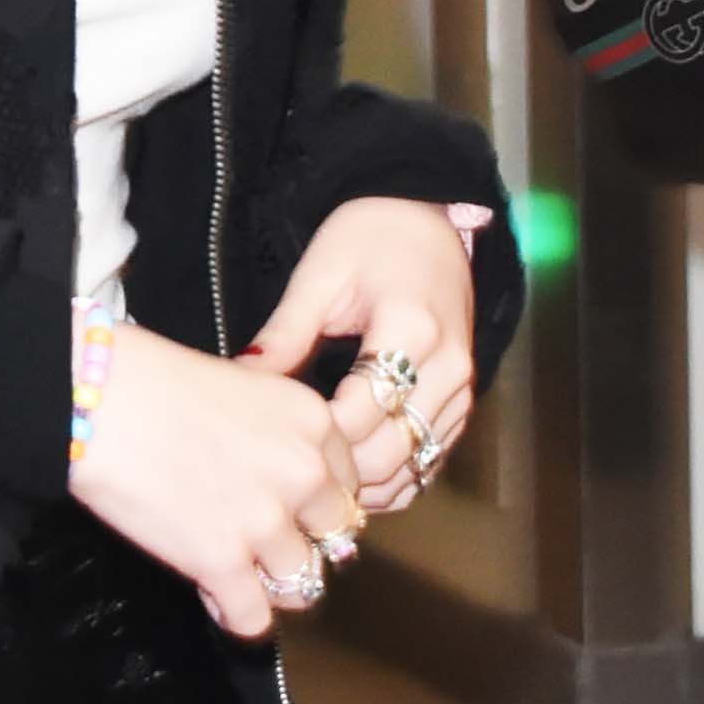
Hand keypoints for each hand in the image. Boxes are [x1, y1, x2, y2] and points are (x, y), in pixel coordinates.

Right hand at [67, 318, 366, 638]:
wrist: (97, 397)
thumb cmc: (152, 380)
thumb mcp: (244, 386)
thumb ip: (277, 433)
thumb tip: (284, 481)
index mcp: (313, 421)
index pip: (347, 485)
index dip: (313, 500)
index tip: (286, 503)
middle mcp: (304, 472)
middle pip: (335, 537)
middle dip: (300, 541)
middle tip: (259, 537)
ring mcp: (266, 521)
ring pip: (302, 584)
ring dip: (266, 580)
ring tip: (231, 566)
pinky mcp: (222, 561)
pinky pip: (254, 619)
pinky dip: (234, 614)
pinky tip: (211, 592)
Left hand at [239, 197, 474, 514]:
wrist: (426, 220)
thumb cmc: (367, 238)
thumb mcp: (318, 276)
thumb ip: (286, 334)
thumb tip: (241, 378)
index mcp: (412, 329)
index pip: (361, 413)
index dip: (318, 436)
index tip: (277, 437)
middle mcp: (448, 367)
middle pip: (393, 451)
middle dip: (341, 470)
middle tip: (290, 468)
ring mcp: (462, 389)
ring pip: (416, 465)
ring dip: (368, 483)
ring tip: (315, 480)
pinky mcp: (463, 403)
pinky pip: (432, 461)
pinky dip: (395, 477)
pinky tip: (352, 476)